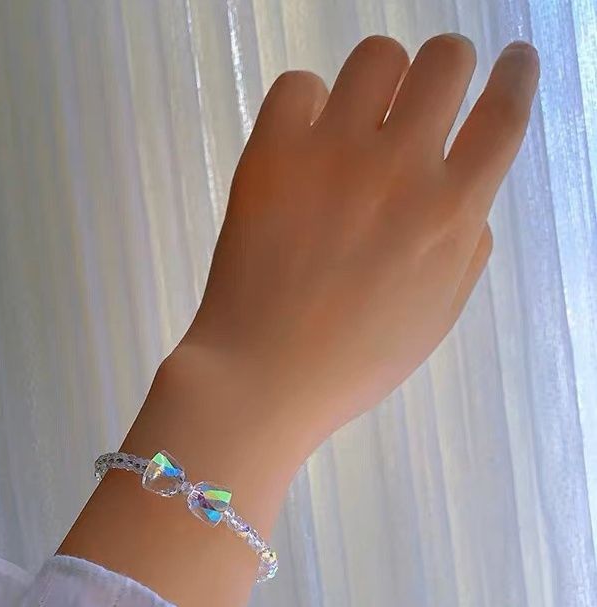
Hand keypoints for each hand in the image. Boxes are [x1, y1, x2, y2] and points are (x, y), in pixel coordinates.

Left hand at [177, 33, 538, 442]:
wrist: (264, 374)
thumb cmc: (353, 360)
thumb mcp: (436, 316)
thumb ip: (466, 249)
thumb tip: (468, 198)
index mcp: (450, 213)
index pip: (504, 113)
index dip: (517, 74)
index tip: (515, 60)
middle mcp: (399, 168)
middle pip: (445, 61)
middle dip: (447, 67)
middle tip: (425, 94)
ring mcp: (332, 155)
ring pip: (376, 57)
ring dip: (380, 79)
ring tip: (359, 118)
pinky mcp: (271, 155)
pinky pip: (297, 85)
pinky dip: (306, 104)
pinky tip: (303, 141)